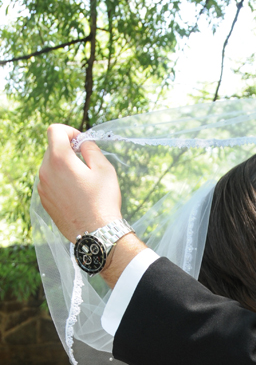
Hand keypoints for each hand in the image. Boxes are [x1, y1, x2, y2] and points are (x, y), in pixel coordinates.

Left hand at [38, 124, 122, 241]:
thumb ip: (91, 148)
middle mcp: (45, 171)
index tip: (80, 143)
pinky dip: (60, 181)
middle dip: (67, 149)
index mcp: (59, 159)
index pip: (55, 130)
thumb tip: (82, 142)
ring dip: (63, 167)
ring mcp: (42, 187)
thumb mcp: (104, 169)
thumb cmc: (103, 201)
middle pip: (52, 148)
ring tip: (82, 181)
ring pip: (50, 166)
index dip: (69, 131)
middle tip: (85, 162)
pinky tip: (76, 194)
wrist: (97, 233)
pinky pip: (49, 182)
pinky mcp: (44, 200)